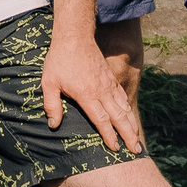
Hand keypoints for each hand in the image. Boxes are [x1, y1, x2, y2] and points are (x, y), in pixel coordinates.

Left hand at [43, 28, 141, 152]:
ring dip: (132, 124)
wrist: (75, 37)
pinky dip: (128, 109)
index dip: (109, 136)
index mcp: (87, 95)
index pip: (101, 120)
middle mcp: (102, 91)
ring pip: (124, 108)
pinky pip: (123, 97)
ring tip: (137, 138)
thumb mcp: (49, 83)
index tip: (115, 149)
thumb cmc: (59, 60)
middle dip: (128, 135)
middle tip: (136, 150)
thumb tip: (53, 125)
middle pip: (119, 117)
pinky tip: (129, 116)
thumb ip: (52, 105)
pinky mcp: (111, 78)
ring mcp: (109, 84)